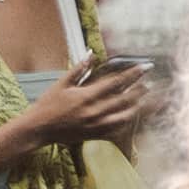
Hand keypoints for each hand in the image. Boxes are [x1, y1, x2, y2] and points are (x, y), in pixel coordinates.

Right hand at [13, 61, 153, 149]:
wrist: (39, 129)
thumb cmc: (48, 104)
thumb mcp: (61, 83)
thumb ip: (79, 69)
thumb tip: (91, 54)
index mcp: (87, 96)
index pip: (116, 83)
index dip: (132, 74)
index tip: (144, 68)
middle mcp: (94, 111)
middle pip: (124, 100)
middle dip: (139, 90)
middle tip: (149, 83)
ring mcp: (95, 125)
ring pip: (124, 117)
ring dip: (136, 107)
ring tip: (143, 100)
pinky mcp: (94, 135)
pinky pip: (115, 130)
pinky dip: (125, 122)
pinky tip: (129, 116)